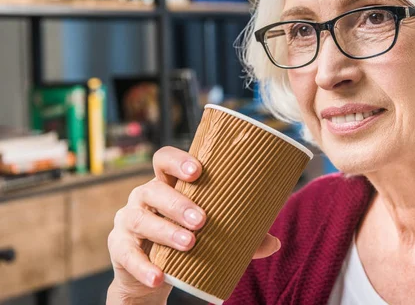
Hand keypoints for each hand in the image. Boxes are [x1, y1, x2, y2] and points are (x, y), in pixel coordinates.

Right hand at [106, 146, 281, 303]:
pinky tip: (159, 276)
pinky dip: (144, 267)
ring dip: (166, 231)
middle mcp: (144, 197)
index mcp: (167, 184)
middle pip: (154, 190)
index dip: (178, 161)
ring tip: (189, 243)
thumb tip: (274, 243)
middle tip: (202, 220)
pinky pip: (128, 255)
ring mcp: (128, 220)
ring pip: (141, 219)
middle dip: (178, 203)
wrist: (153, 273)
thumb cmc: (187, 239)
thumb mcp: (210, 233)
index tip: (198, 171)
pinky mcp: (120, 248)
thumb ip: (241, 236)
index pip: (164, 159)